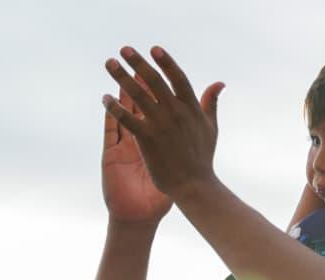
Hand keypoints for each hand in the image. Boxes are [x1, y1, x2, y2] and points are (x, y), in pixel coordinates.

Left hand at [102, 46, 224, 199]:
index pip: (177, 78)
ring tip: (110, 63)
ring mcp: (161, 125)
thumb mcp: (211, 127)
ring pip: (138, 96)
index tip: (154, 49)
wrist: (194, 185)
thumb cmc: (202, 158)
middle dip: (138, 63)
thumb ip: (211, 103)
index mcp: (191, 108)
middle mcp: (176, 113)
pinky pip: (128, 119)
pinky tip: (105, 98)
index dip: (166, 62)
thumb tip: (219, 83)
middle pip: (154, 81)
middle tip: (125, 49)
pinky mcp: (148, 140)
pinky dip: (115, 108)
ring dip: (122, 77)